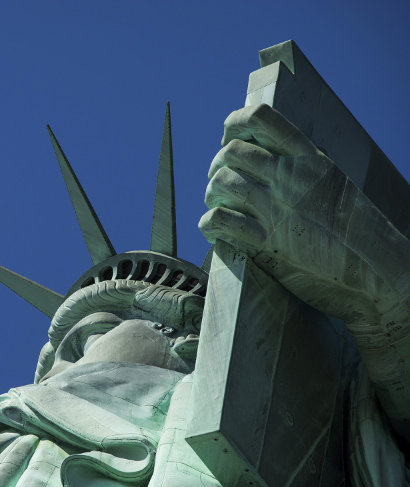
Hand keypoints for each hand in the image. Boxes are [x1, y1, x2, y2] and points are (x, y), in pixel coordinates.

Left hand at [199, 104, 408, 327]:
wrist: (377, 269)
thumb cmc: (355, 228)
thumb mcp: (334, 182)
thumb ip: (303, 166)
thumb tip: (274, 151)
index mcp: (308, 158)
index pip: (260, 117)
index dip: (234, 124)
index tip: (230, 139)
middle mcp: (290, 177)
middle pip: (230, 152)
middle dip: (217, 165)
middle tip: (221, 181)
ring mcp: (277, 209)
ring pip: (221, 183)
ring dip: (212, 194)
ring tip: (218, 204)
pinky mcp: (266, 242)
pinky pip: (219, 221)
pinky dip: (209, 224)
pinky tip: (216, 230)